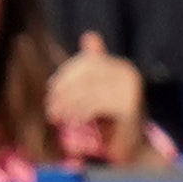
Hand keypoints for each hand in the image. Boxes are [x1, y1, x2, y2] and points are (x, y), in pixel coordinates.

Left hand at [47, 30, 154, 167]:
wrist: (133, 146)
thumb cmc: (111, 119)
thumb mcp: (99, 90)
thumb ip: (93, 68)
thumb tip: (90, 35)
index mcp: (121, 67)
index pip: (87, 62)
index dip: (66, 74)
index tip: (50, 89)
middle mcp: (129, 73)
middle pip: (86, 75)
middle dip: (64, 90)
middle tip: (49, 106)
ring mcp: (131, 89)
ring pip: (89, 91)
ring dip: (68, 104)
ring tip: (55, 116)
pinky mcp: (130, 106)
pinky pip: (97, 104)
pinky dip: (80, 112)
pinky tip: (72, 121)